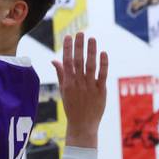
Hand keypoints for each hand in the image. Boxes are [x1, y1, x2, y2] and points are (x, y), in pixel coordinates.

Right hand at [53, 33, 107, 148]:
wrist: (82, 126)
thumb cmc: (72, 108)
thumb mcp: (63, 91)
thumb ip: (61, 74)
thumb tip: (54, 60)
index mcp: (68, 83)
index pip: (66, 62)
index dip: (67, 48)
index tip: (69, 36)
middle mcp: (78, 83)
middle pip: (78, 61)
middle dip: (79, 46)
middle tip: (80, 33)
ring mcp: (89, 87)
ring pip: (90, 66)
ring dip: (91, 51)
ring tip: (92, 39)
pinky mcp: (100, 91)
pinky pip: (102, 75)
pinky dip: (103, 64)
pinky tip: (103, 53)